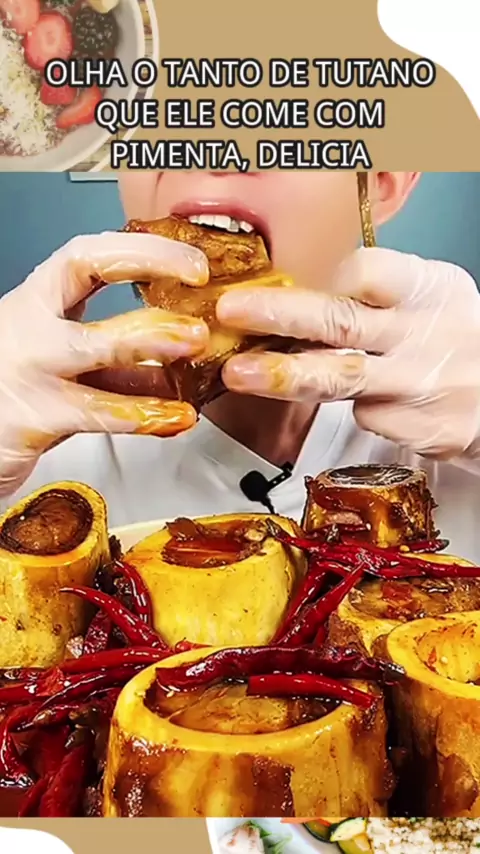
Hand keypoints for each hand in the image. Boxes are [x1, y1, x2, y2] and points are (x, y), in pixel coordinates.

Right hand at [0, 231, 208, 496]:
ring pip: (97, 344)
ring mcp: (30, 367)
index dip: (142, 249)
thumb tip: (182, 360)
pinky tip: (178, 416)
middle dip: (149, 261)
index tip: (190, 260)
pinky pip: (100, 412)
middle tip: (200, 276)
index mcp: (37, 305)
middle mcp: (29, 324)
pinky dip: (145, 415)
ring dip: (153, 338)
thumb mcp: (64, 370)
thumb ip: (117, 364)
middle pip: (85, 268)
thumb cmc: (13, 399)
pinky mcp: (36, 415)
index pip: (87, 255)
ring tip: (197, 342)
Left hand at [217, 247, 479, 461]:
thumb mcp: (430, 297)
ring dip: (284, 375)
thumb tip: (295, 291)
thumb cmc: (453, 337)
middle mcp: (421, 334)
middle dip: (279, 315)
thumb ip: (375, 294)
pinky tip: (342, 406)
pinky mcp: (422, 428)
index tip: (273, 278)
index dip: (316, 276)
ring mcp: (420, 384)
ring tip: (238, 373)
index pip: (364, 271)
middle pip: (341, 321)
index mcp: (425, 289)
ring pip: (341, 378)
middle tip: (230, 312)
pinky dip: (345, 411)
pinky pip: (366, 417)